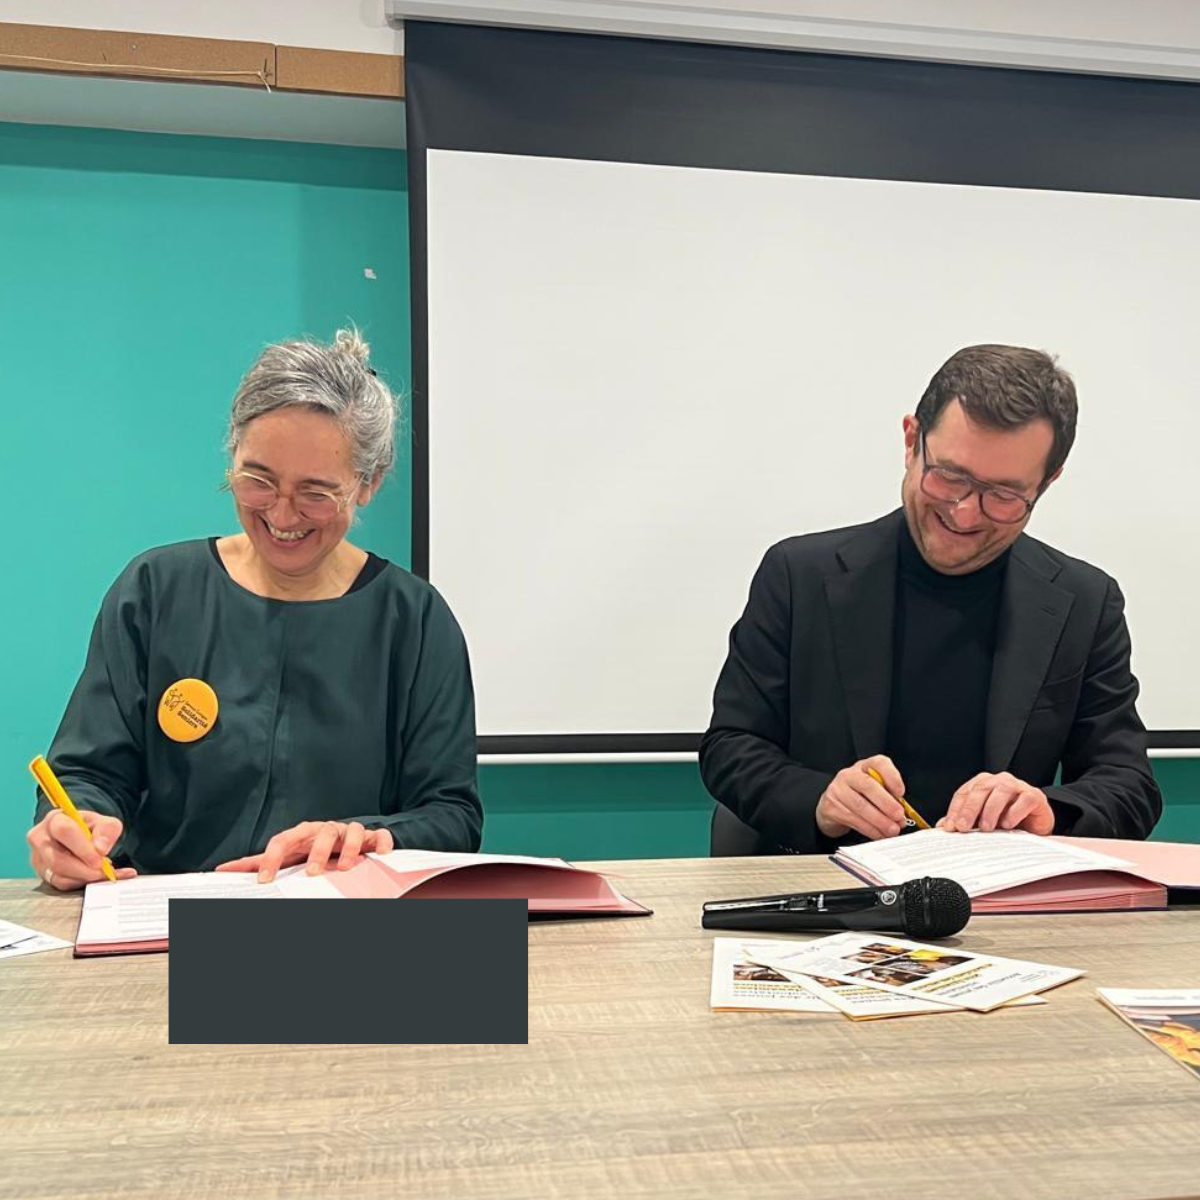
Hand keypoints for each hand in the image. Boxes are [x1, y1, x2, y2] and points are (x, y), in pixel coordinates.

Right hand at [26, 810, 136, 891]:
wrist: (79, 835)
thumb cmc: (90, 827)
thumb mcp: (105, 822)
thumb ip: (107, 830)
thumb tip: (101, 849)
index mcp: (55, 819)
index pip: (64, 831)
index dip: (83, 849)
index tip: (99, 860)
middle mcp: (40, 838)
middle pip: (58, 860)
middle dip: (84, 869)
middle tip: (103, 870)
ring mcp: (38, 857)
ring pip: (58, 875)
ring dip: (84, 877)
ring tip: (100, 871)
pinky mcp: (42, 873)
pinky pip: (60, 883)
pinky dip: (80, 882)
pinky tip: (92, 876)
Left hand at [215, 820, 395, 882]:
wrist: (350, 841)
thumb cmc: (314, 850)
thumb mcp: (289, 856)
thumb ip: (259, 862)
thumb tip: (222, 869)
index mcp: (304, 834)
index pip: (284, 839)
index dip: (272, 857)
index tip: (264, 880)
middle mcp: (327, 829)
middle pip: (321, 832)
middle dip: (317, 852)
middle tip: (312, 873)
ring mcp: (350, 831)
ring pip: (352, 830)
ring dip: (350, 848)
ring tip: (346, 868)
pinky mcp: (373, 836)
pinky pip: (380, 834)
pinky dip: (382, 842)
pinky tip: (382, 854)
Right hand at [815, 756, 907, 840]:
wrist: (833, 805)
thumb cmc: (860, 796)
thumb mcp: (876, 791)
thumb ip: (890, 799)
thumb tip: (901, 817)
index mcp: (865, 767)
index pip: (879, 764)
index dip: (892, 777)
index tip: (901, 793)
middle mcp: (849, 775)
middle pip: (868, 785)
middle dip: (886, 803)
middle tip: (899, 816)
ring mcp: (837, 790)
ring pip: (860, 806)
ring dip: (879, 821)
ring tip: (892, 829)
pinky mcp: (831, 807)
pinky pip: (853, 820)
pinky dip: (870, 829)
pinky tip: (879, 834)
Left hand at [938, 772, 1054, 834]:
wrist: (1035, 826)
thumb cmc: (1007, 820)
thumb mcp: (982, 821)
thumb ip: (964, 821)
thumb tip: (943, 826)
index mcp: (983, 784)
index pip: (964, 793)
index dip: (955, 810)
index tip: (950, 827)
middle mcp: (998, 781)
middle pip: (980, 789)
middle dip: (969, 809)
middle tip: (964, 827)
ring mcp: (1017, 786)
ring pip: (1001, 791)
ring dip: (990, 810)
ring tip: (986, 828)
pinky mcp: (1034, 795)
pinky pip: (1024, 800)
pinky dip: (1014, 812)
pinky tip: (1007, 824)